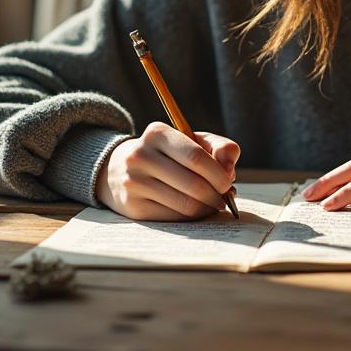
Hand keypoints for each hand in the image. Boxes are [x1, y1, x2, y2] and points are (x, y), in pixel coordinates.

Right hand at [96, 122, 238, 220]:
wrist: (120, 170)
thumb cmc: (169, 155)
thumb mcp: (193, 141)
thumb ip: (220, 148)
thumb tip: (229, 171)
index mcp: (157, 133)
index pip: (196, 157)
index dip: (218, 174)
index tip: (228, 183)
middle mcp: (140, 156)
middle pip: (193, 184)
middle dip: (216, 195)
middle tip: (224, 199)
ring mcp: (133, 182)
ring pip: (186, 204)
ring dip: (207, 208)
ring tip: (213, 204)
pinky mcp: (133, 206)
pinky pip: (174, 217)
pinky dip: (192, 217)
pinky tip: (195, 210)